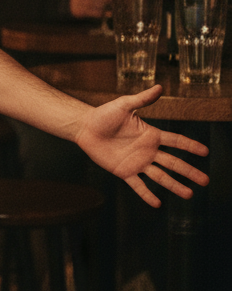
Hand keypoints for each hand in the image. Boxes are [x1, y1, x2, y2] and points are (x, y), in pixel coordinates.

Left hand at [75, 84, 208, 205]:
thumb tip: (160, 87)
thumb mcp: (124, 104)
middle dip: (189, 171)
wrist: (85, 127)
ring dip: (174, 185)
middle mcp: (148, 150)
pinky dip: (147, 195)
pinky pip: (138, 185)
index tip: (205, 152)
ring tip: (189, 194)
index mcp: (151, 135)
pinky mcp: (124, 171)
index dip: (190, 146)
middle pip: (174, 163)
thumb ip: (142, 99)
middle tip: (206, 181)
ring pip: (160, 176)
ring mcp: (137, 162)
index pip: (176, 141)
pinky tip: (157, 204)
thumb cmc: (104, 114)